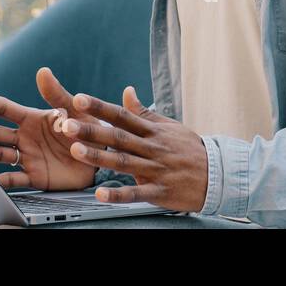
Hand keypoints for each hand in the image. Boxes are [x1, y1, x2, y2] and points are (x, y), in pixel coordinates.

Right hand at [0, 67, 106, 191]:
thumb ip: (58, 94)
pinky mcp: (36, 177)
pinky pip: (14, 180)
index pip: (3, 108)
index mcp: (33, 119)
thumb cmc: (89, 128)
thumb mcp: (76, 109)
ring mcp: (28, 157)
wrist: (104, 157)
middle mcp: (25, 137)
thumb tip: (43, 71)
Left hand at [59, 86, 209, 212]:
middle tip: (67, 124)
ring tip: (76, 151)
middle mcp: (152, 148)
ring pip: (124, 163)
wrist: (218, 175)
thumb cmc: (189, 149)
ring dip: (99, 158)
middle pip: (118, 138)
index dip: (100, 107)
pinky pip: (137, 194)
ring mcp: (156, 170)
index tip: (79, 99)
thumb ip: (144, 112)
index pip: (122, 116)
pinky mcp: (160, 192)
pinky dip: (119, 194)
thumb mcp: (169, 126)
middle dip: (91, 130)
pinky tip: (101, 194)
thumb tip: (126, 91)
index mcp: (152, 131)